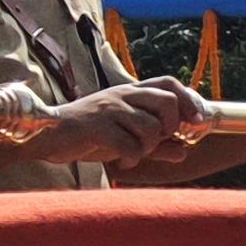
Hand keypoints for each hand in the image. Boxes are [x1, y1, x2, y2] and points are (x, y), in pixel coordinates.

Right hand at [29, 76, 204, 165]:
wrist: (47, 137)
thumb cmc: (88, 136)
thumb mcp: (126, 137)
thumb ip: (155, 145)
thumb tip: (184, 152)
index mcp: (129, 92)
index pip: (169, 83)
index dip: (189, 100)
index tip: (198, 122)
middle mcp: (121, 95)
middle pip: (166, 102)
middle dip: (171, 126)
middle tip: (158, 140)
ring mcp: (108, 109)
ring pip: (150, 127)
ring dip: (148, 147)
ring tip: (133, 153)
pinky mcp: (95, 126)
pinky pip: (129, 145)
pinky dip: (131, 158)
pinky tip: (122, 162)